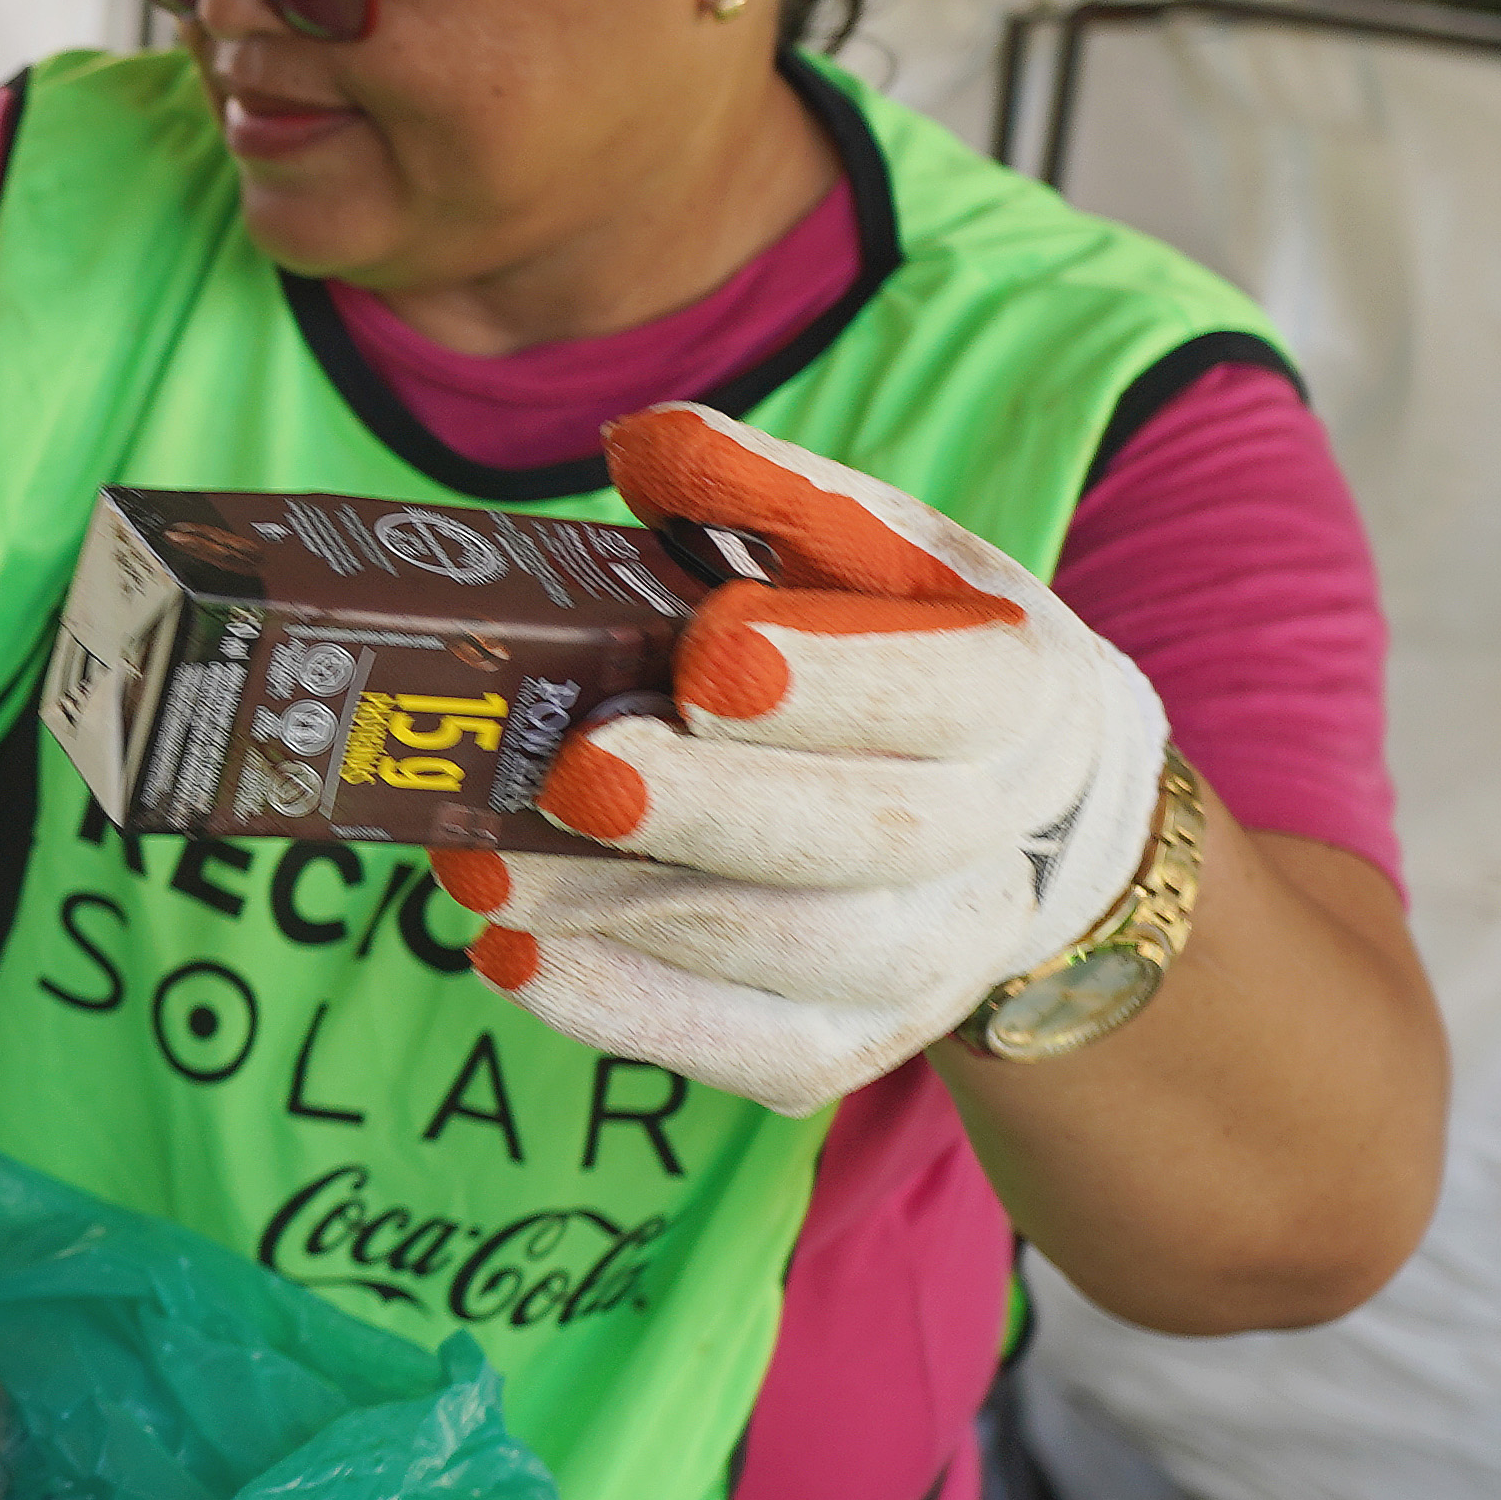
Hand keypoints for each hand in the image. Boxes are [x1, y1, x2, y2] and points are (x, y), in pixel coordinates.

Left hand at [435, 405, 1168, 1113]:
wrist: (1011, 825)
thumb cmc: (908, 655)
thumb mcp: (875, 554)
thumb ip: (770, 498)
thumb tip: (645, 449)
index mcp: (1014, 692)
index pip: (944, 696)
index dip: (832, 684)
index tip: (712, 653)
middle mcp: (989, 844)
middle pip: (859, 843)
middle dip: (707, 813)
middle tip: (576, 776)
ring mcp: (926, 963)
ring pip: (789, 957)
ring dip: (627, 916)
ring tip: (485, 864)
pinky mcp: (847, 1047)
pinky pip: (743, 1050)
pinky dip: (623, 1011)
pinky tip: (514, 957)